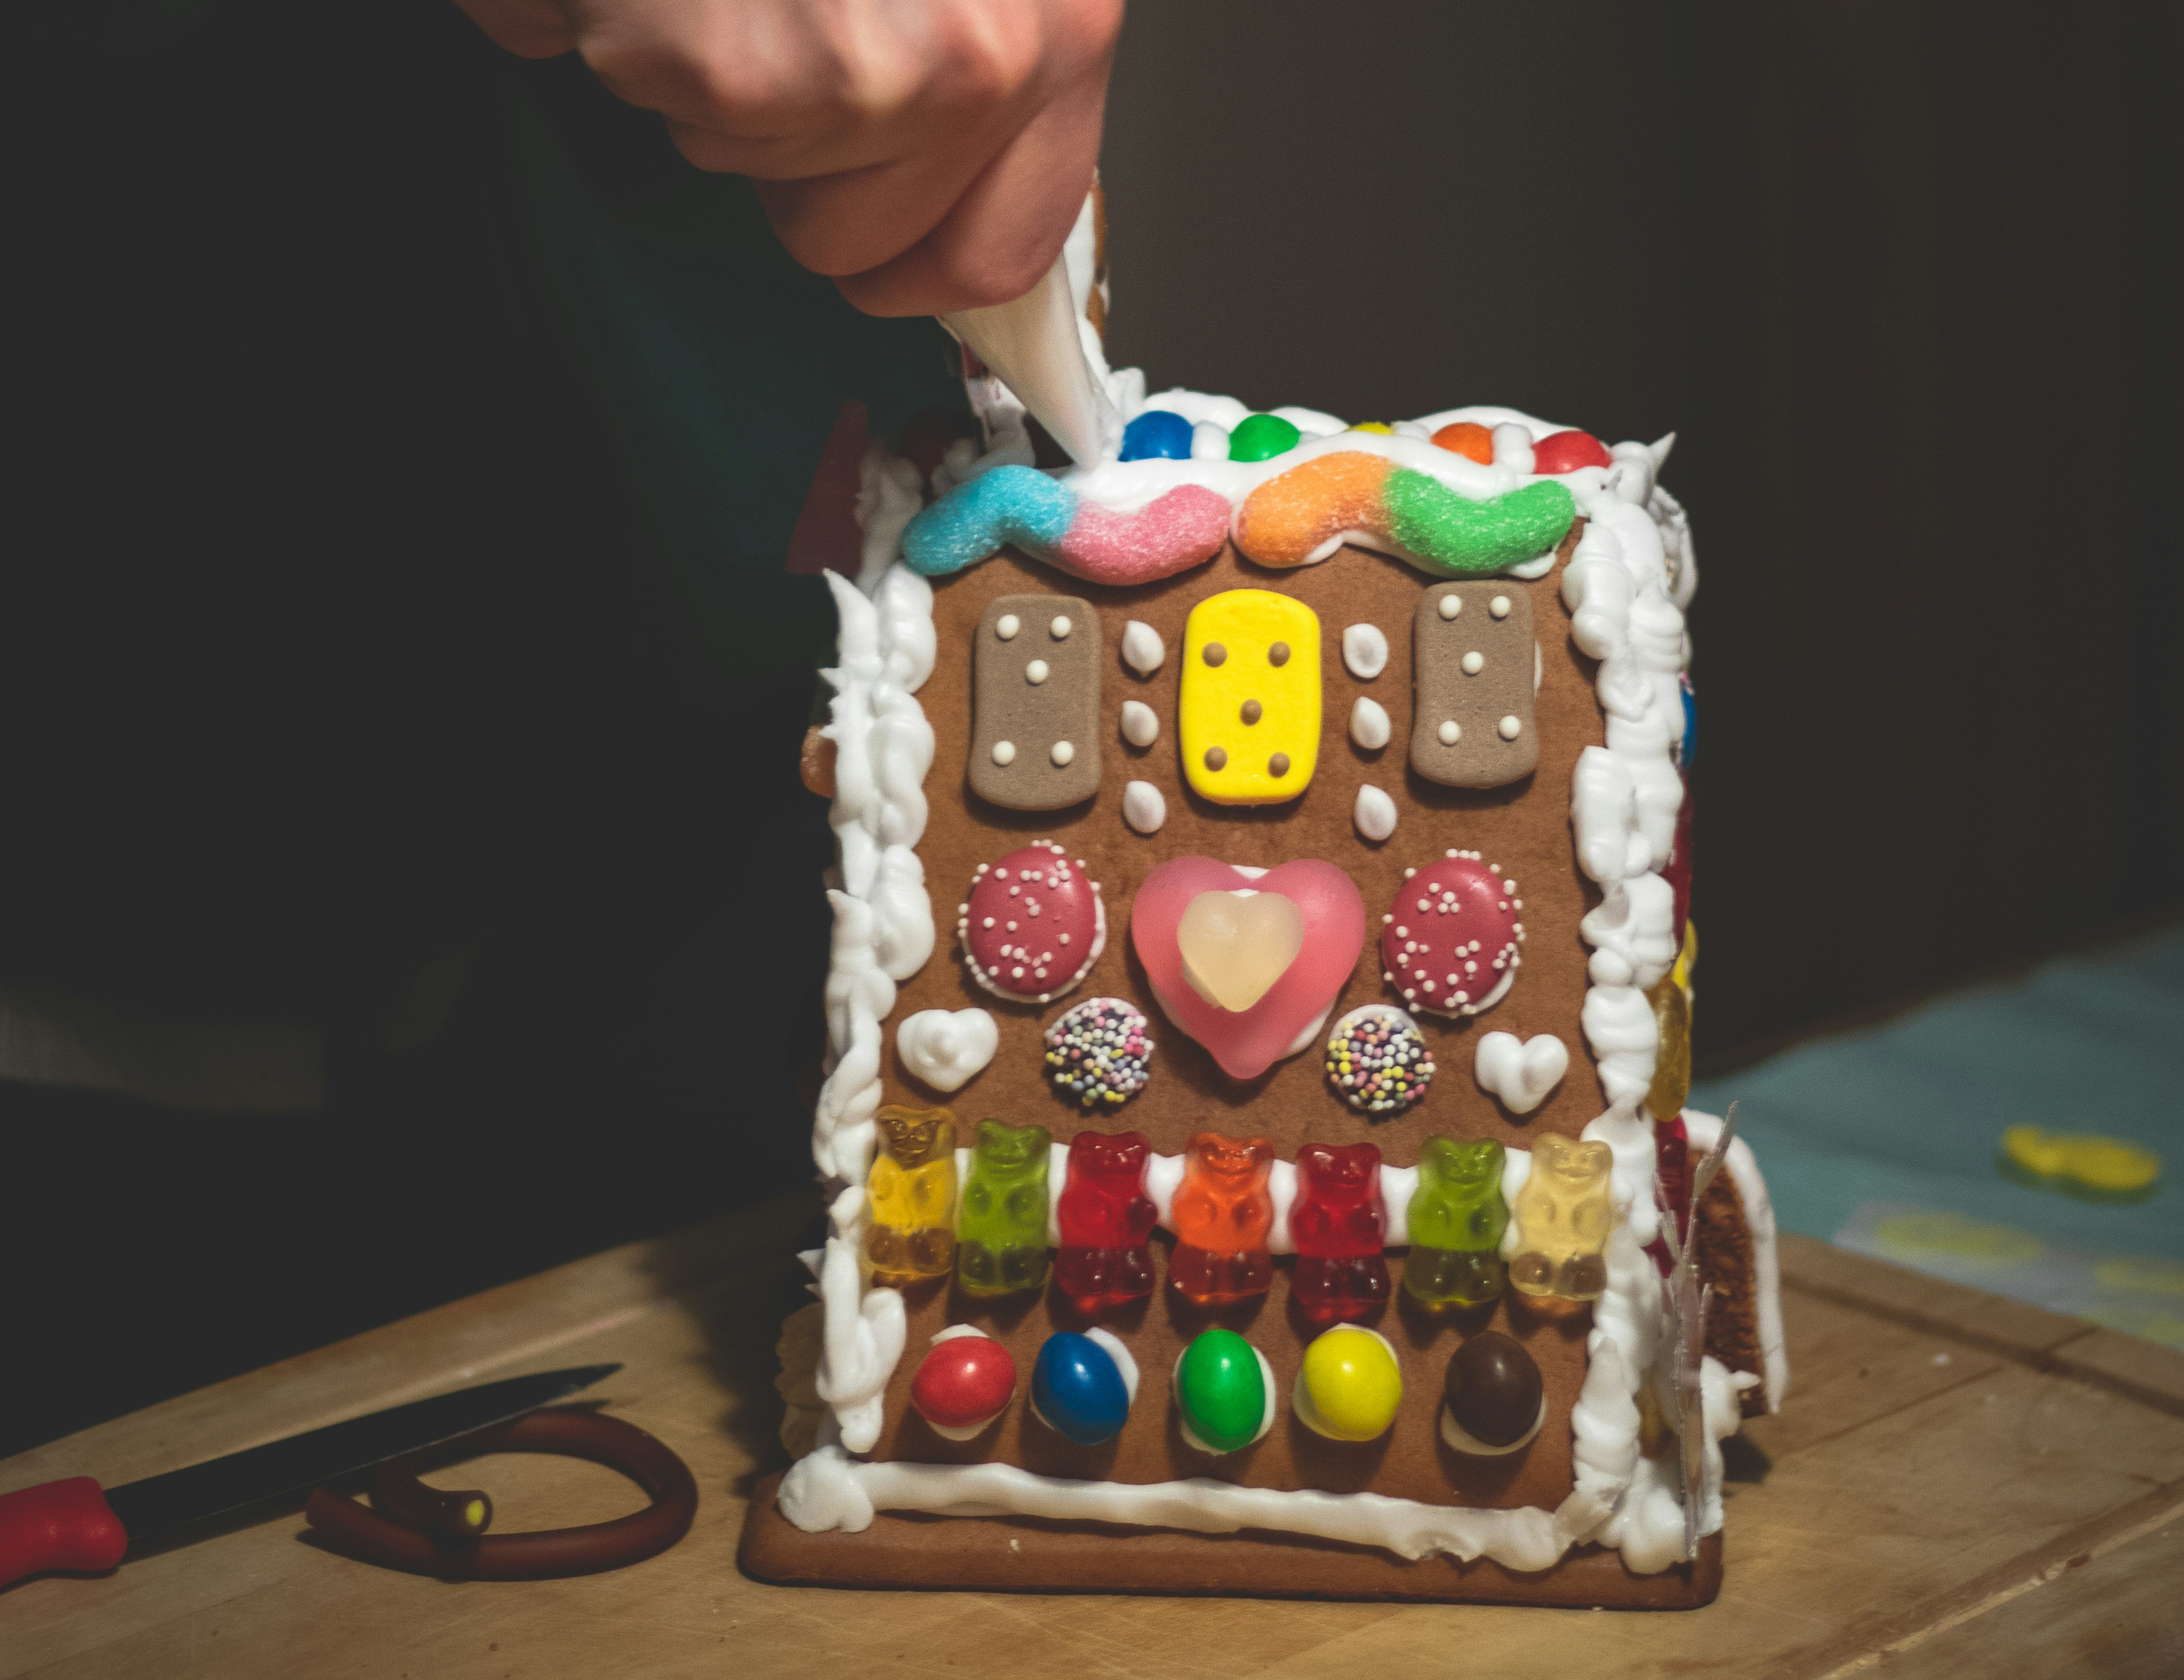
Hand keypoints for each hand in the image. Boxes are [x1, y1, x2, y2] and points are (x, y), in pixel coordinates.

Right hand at [455, 0, 1120, 315]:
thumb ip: (988, 59)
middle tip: (776, 30)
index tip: (881, 243)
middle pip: (864, 244)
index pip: (1000, 253)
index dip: (917, 261)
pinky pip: (667, 110)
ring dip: (717, 81)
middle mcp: (984, 60)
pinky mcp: (743, 71)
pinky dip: (630, 38)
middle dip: (800, 167)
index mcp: (1058, 22)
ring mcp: (866, 74)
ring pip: (753, 173)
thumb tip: (951, 210)